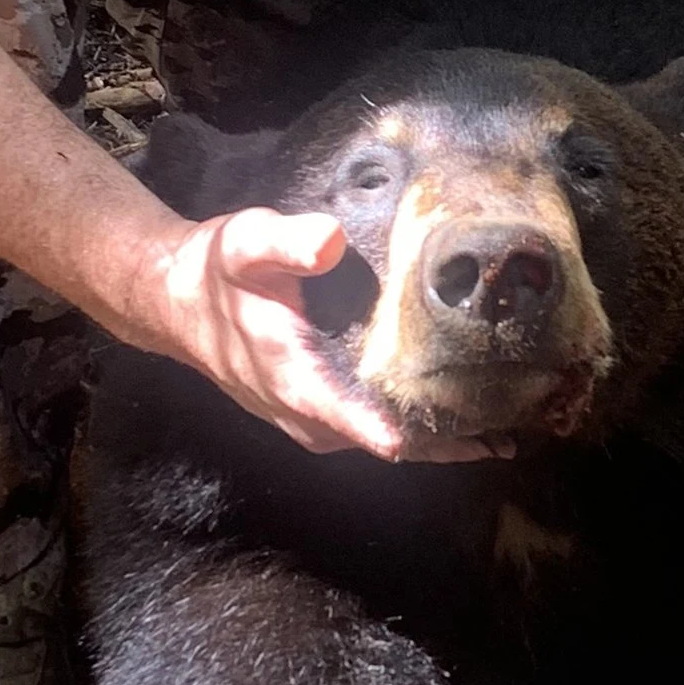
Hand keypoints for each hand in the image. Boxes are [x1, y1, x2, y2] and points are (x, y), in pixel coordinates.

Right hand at [135, 205, 508, 464]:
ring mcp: (311, 420)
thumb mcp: (244, 243)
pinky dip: (418, 434)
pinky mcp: (319, 414)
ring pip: (383, 443)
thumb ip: (286, 242)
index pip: (344, 413)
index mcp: (290, 374)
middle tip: (506, 433)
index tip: (436, 440)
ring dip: (436, 444)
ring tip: (502, 435)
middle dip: (440, 443)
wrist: (177, 302)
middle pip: (381, 442)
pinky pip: (374, 431)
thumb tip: (331, 240)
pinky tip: (463, 425)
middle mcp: (303, 412)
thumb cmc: (216, 272)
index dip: (387, 427)